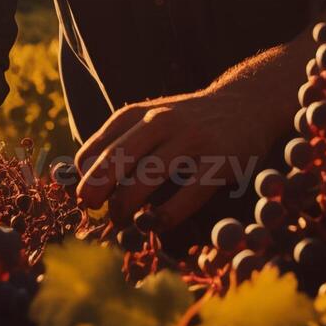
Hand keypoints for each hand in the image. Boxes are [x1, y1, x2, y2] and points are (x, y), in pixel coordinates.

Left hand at [73, 86, 282, 228]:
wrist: (247, 101)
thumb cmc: (189, 121)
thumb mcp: (151, 120)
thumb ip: (120, 144)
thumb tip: (80, 179)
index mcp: (139, 114)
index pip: (98, 146)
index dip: (83, 176)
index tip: (79, 198)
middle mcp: (162, 122)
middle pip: (118, 158)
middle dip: (96, 187)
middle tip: (88, 208)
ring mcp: (192, 141)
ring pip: (149, 175)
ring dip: (127, 203)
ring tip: (119, 219)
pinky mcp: (219, 161)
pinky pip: (188, 194)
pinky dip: (166, 215)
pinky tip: (153, 224)